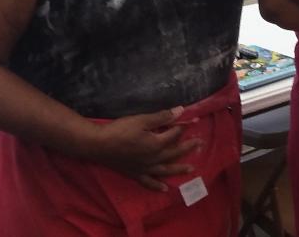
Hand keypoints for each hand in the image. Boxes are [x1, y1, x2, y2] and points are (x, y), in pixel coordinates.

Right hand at [85, 107, 201, 190]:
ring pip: (166, 169)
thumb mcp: (141, 120)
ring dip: (179, 169)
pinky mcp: (135, 174)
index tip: (193, 121)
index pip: (174, 134)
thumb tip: (180, 111)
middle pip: (174, 153)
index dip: (183, 126)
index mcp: (156, 144)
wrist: (98, 145)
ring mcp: (144, 168)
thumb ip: (162, 117)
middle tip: (200, 144)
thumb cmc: (120, 130)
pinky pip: (148, 182)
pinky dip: (157, 185)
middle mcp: (153, 158)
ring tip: (191, 169)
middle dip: (188, 147)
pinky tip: (165, 188)